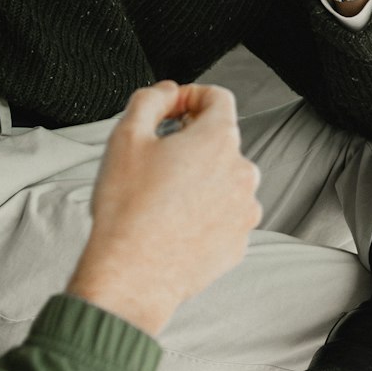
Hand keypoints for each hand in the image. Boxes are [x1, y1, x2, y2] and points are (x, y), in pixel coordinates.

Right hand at [67, 81, 260, 336]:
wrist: (129, 278)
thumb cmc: (126, 209)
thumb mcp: (126, 136)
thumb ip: (151, 99)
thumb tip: (168, 92)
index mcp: (219, 140)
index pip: (218, 98)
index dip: (190, 96)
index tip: (169, 110)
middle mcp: (243, 172)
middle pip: (221, 140)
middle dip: (192, 141)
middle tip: (156, 158)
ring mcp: (245, 211)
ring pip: (224, 179)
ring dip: (200, 178)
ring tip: (162, 197)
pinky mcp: (238, 243)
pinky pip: (225, 214)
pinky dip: (205, 212)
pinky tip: (173, 223)